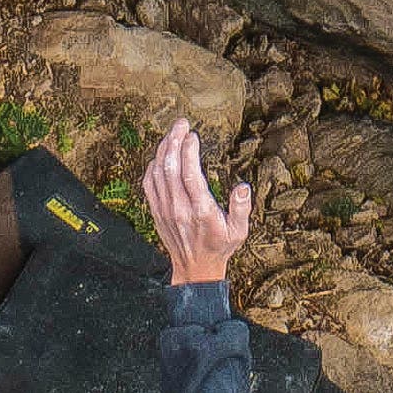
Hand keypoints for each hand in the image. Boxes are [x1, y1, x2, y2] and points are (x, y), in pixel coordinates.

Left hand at [142, 121, 253, 285]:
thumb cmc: (219, 247)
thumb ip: (241, 208)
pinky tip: (161, 154)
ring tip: (172, 133)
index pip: (190, 174)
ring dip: (163, 149)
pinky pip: (149, 183)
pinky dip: (152, 165)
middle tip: (181, 123)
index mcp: (201, 211)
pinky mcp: (156, 211)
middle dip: (174, 141)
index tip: (193, 135)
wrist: (195, 269)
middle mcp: (179, 209)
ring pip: (157, 173)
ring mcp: (164, 210)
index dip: (189, 151)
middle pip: (170, 168)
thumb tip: (243, 186)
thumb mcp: (239, 231)